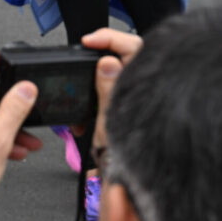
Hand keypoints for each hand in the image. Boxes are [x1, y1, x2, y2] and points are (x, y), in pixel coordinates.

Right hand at [79, 28, 142, 155]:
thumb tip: (108, 62)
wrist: (125, 183)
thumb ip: (108, 89)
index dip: (109, 38)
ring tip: (79, 105)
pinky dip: (92, 103)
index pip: (132, 45)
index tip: (88, 41)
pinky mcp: (124, 110)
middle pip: (119, 59)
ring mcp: (134, 99)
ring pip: (110, 78)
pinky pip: (107, 95)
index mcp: (144, 84)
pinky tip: (83, 119)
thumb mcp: (109, 121)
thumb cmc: (127, 158)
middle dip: (94, 64)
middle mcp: (143, 88)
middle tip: (77, 67)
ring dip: (90, 87)